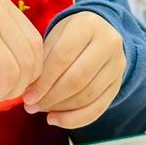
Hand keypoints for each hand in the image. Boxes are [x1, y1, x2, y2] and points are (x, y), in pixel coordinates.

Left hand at [22, 11, 125, 128]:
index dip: (43, 80)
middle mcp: (108, 43)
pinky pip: (98, 108)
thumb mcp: (55, 36)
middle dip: (51, 97)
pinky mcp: (118, 83)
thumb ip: (43, 61)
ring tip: (42, 110)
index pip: (62, 57)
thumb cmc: (70, 35)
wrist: (100, 31)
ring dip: (61, 109)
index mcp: (87, 25)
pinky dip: (75, 119)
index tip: (27, 96)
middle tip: (32, 106)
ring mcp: (117, 65)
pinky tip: (56, 119)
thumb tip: (28, 93)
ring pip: (87, 95)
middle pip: (77, 79)